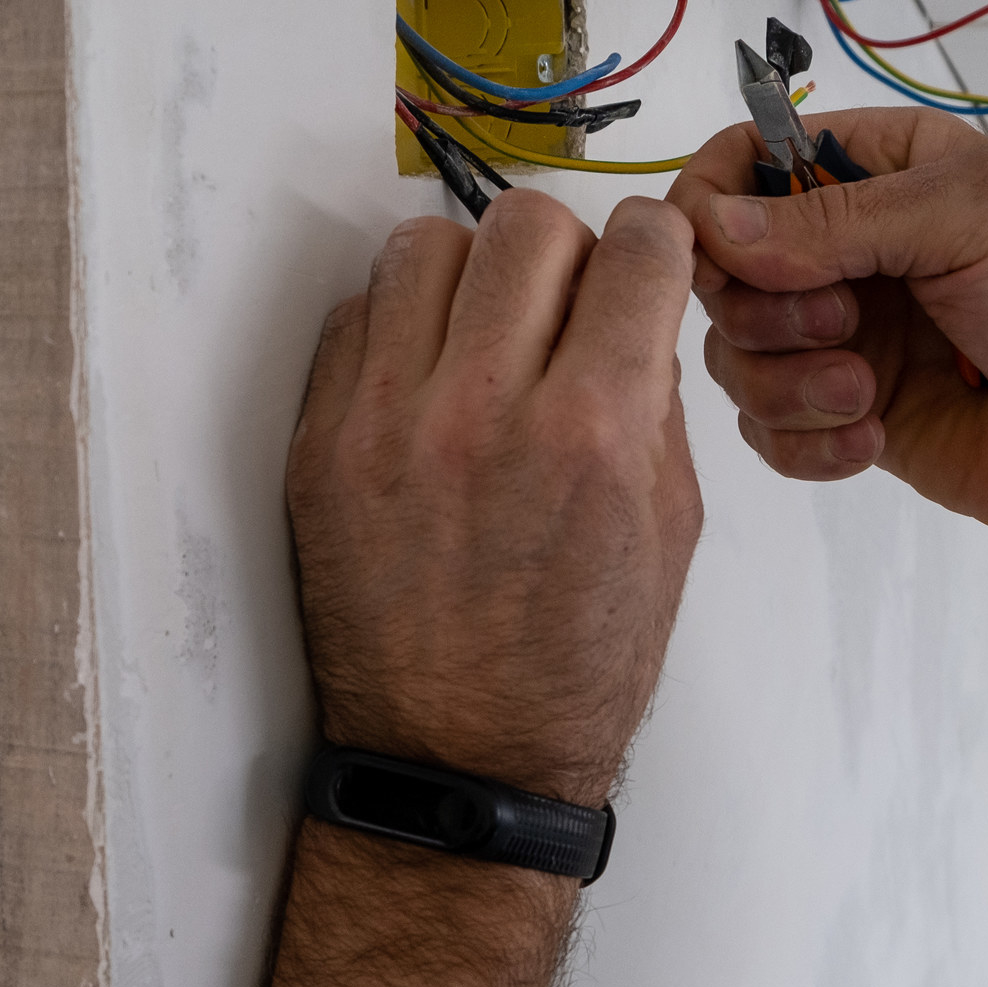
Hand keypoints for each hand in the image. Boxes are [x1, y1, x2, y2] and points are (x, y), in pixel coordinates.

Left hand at [270, 190, 702, 986]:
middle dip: (564, 254)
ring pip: (426, 245)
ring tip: (483, 336)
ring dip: (469, 277)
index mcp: (596, 436)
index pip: (637, 248)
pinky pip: (355, 315)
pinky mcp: (319, 446)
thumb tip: (632, 309)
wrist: (457, 763)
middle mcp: (486, 414)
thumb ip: (654, 405)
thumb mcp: (668, 532)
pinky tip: (425, 382)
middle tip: (562, 307)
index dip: (650, 251)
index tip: (639, 273)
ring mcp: (388, 425)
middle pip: (529, 223)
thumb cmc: (572, 664)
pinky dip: (398, 329)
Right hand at [669, 108, 987, 541]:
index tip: (720, 249)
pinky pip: (766, 429)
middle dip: (764, 309)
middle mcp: (852, 249)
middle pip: (723, 266)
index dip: (714, 200)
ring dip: (788, 384)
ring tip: (866, 396)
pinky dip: (805, 441)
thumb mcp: (967, 220)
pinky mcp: (845, 413)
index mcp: (883, 171)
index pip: (750, 158)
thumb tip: (716, 226)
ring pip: (734, 353)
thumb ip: (835, 218)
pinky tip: (872, 439)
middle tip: (846, 327)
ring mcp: (844, 336)